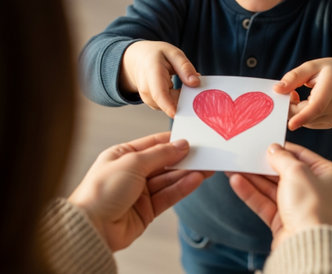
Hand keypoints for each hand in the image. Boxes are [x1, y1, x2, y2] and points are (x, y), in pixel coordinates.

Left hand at [68, 132, 206, 251]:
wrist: (90, 228)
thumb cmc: (102, 190)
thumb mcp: (133, 162)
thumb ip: (161, 154)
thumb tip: (181, 144)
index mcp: (123, 155)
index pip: (153, 143)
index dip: (173, 141)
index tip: (192, 138)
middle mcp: (132, 172)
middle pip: (164, 162)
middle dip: (184, 158)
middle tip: (205, 153)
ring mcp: (140, 192)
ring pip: (169, 179)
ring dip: (187, 173)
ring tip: (207, 166)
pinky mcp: (147, 210)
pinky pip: (168, 195)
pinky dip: (183, 187)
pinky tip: (196, 179)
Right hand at [120, 41, 199, 116]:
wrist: (138, 59)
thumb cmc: (156, 55)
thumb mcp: (173, 54)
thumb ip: (185, 67)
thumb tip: (195, 82)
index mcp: (152, 72)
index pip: (158, 93)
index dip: (168, 105)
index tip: (177, 113)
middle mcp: (147, 89)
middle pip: (168, 102)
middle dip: (185, 98)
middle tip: (195, 85)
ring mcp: (148, 98)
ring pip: (170, 105)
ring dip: (182, 97)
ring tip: (184, 82)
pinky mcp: (152, 103)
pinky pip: (169, 105)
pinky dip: (177, 99)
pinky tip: (178, 88)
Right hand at [229, 142, 331, 248]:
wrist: (306, 247)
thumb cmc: (311, 206)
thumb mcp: (297, 171)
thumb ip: (282, 157)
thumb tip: (273, 149)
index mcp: (329, 175)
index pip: (302, 156)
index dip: (282, 149)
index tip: (265, 143)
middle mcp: (316, 191)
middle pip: (284, 172)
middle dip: (263, 165)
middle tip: (246, 155)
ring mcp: (300, 207)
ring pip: (272, 188)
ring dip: (253, 178)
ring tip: (234, 167)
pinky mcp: (285, 221)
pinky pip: (266, 203)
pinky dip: (251, 193)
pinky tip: (236, 181)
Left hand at [274, 57, 331, 129]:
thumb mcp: (313, 66)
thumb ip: (294, 77)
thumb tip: (277, 90)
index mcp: (331, 88)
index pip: (317, 106)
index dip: (303, 116)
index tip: (291, 124)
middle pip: (304, 114)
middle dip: (289, 106)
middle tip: (290, 91)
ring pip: (304, 120)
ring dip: (295, 110)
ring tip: (298, 93)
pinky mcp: (329, 124)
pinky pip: (308, 122)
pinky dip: (301, 114)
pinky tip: (306, 102)